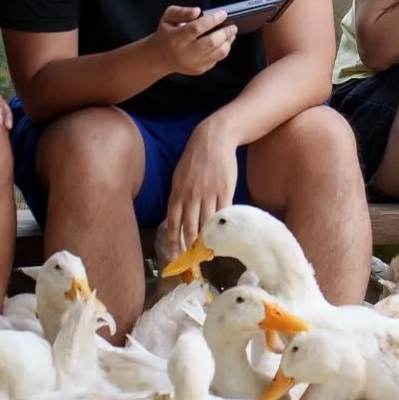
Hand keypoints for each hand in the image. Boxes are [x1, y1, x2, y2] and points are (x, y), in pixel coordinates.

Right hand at [154, 4, 237, 76]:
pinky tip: (224, 42)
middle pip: (211, 42)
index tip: (223, 14)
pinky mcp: (199, 70)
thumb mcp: (168, 17)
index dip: (212, 20)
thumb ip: (182, 12)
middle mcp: (185, 52)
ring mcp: (193, 63)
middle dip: (225, 33)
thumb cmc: (166, 33)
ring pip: (217, 53)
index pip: (197, 28)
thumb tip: (198, 11)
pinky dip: (223, 50)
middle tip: (233, 26)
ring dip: (228, 42)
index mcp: (176, 37)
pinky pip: (216, 60)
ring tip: (231, 33)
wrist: (160, 57)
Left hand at [164, 120, 239, 253]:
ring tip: (209, 252)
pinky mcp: (225, 190)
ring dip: (207, 240)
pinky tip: (223, 236)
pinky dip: (222, 226)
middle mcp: (191, 196)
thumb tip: (174, 219)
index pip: (173, 223)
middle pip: (190, 228)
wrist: (213, 139)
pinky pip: (223, 213)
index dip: (173, 241)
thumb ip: (177, 198)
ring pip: (206, 224)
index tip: (174, 255)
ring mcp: (208, 193)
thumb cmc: (194, 159)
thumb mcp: (179, 177)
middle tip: (193, 260)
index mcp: (177, 193)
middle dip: (190, 246)